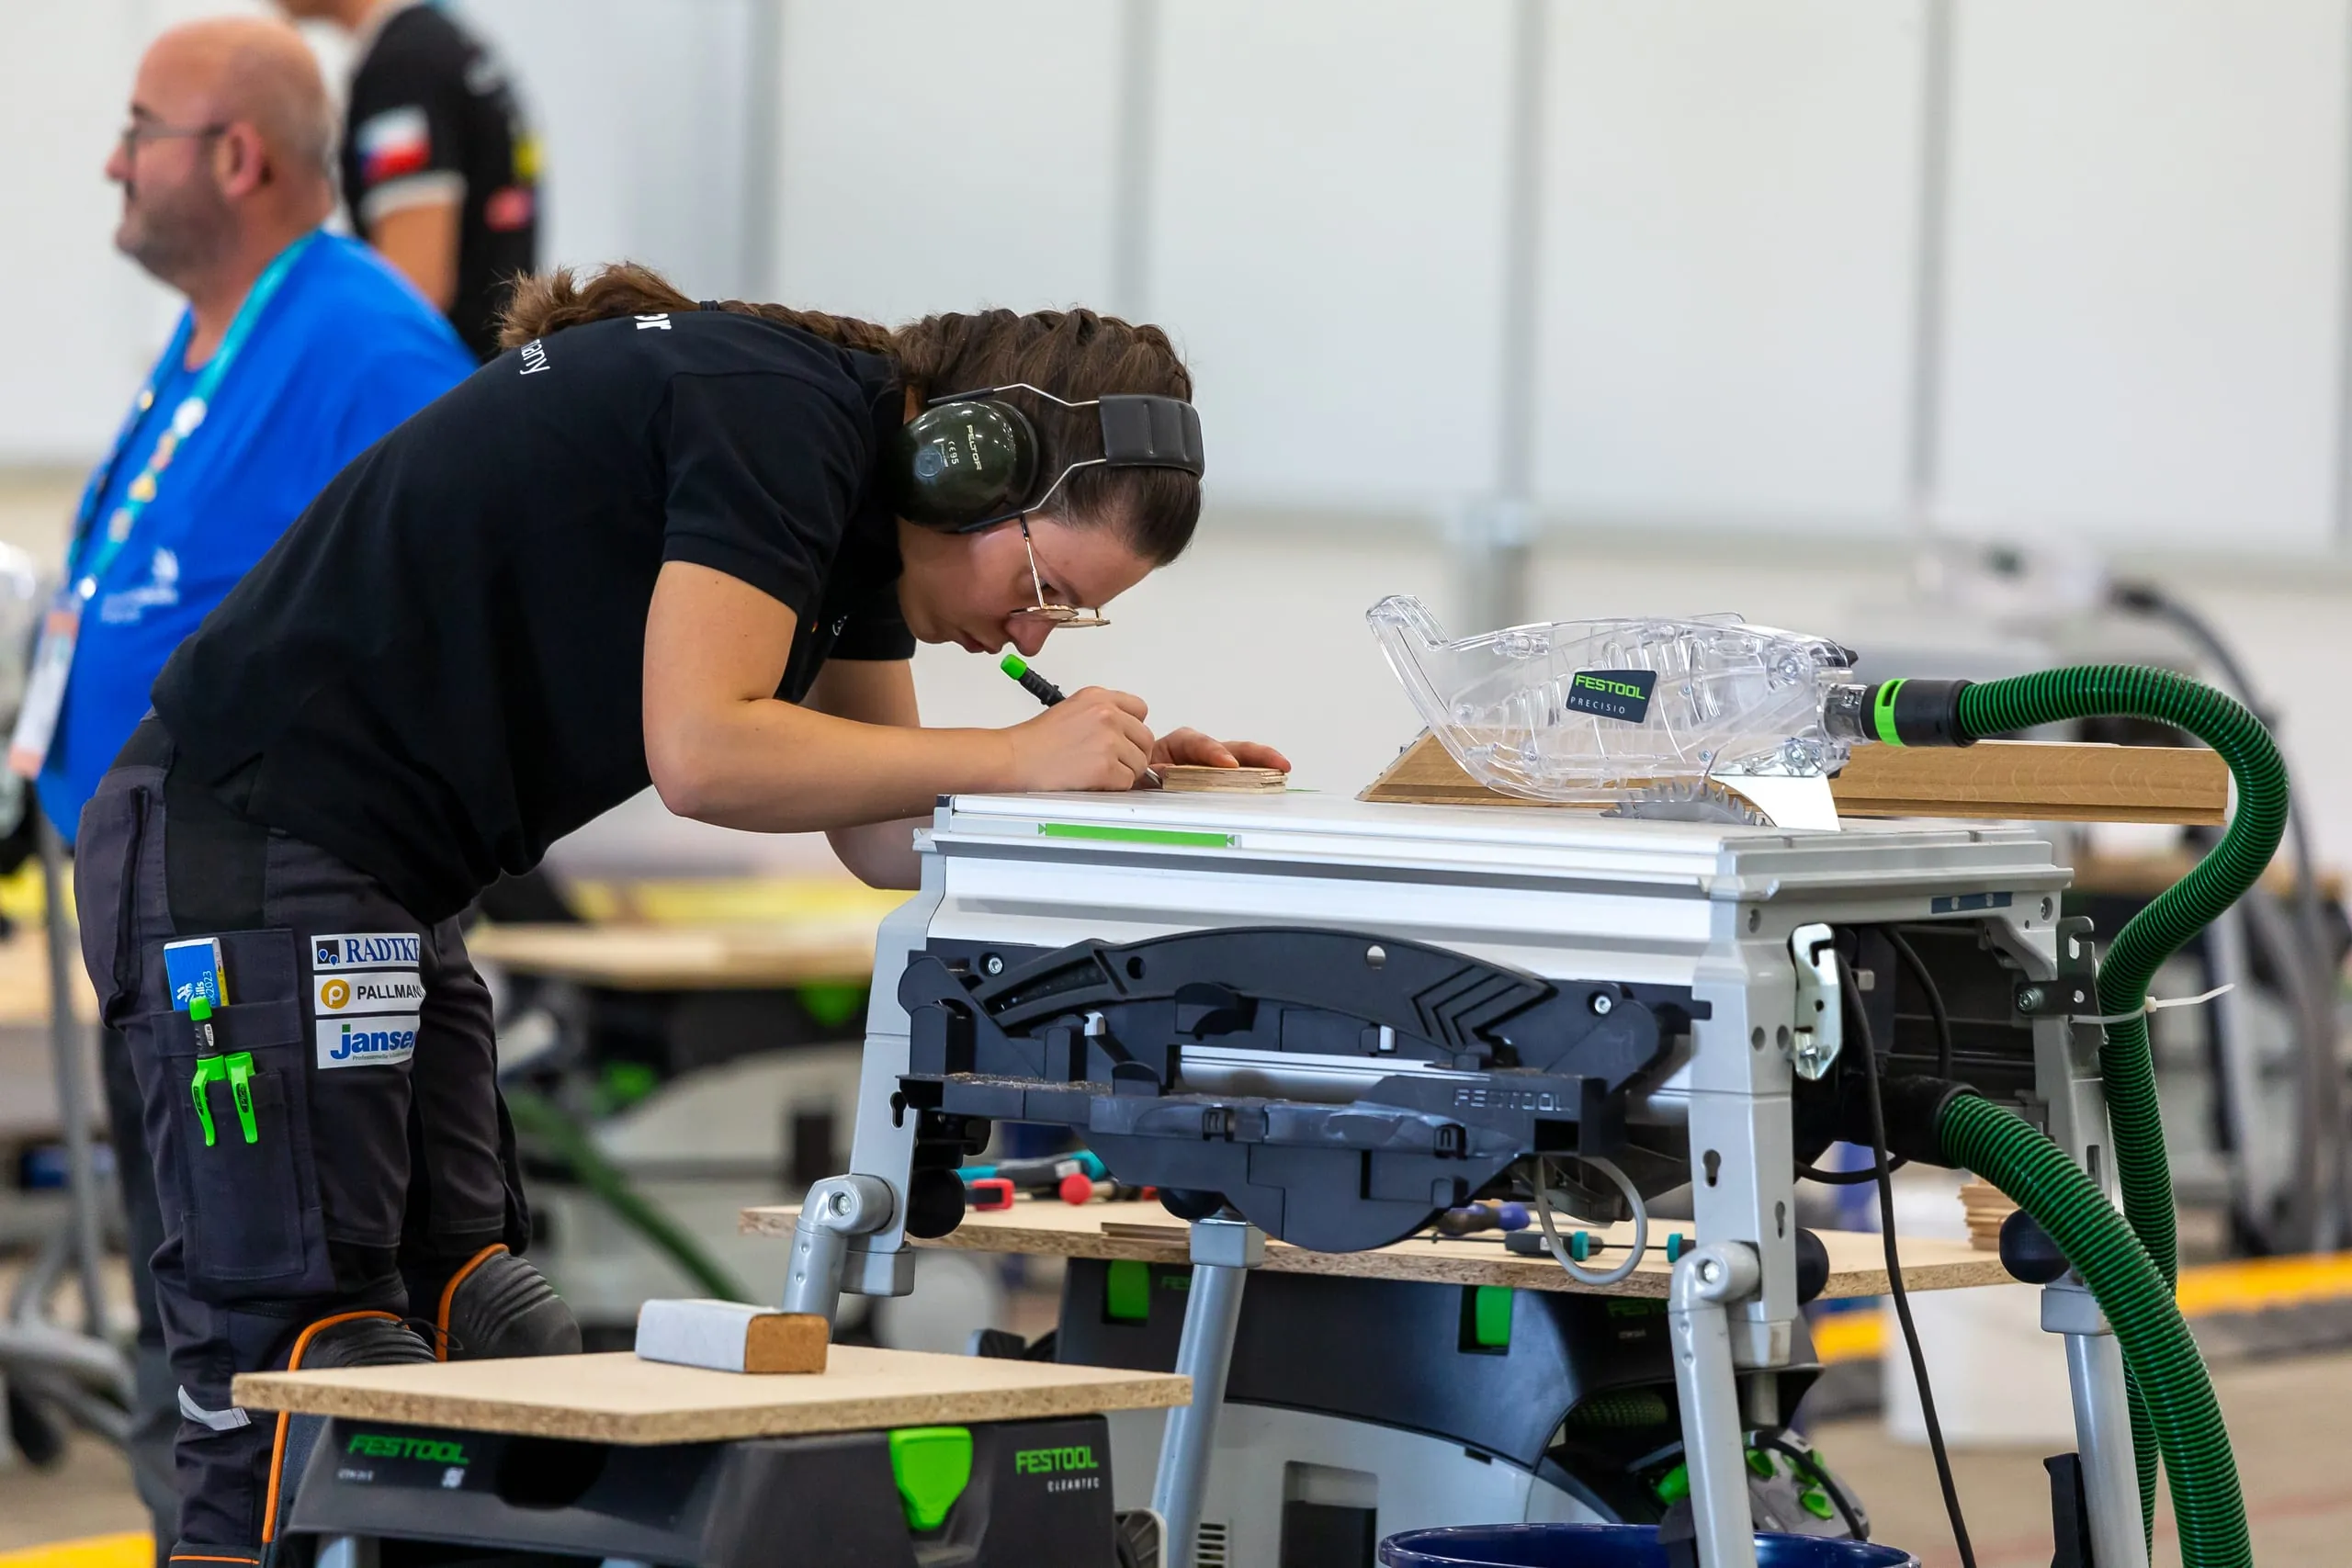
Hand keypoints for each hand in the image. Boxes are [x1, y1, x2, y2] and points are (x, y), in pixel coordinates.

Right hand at [1005, 687, 1156, 790]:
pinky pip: (1127, 782)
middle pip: (1145, 738)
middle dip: (1133, 753)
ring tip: (1097, 771)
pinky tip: (1093, 781)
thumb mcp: (1072, 709)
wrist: (1016, 758)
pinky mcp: (1105, 766)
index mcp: (1099, 697)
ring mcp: (1108, 740)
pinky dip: (1114, 787)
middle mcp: (1107, 714)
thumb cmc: (1037, 740)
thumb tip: (1127, 731)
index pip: (1140, 709)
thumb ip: (1102, 714)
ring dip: (1124, 772)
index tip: (1124, 740)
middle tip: (1112, 762)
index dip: (1133, 729)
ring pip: (1139, 762)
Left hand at [1151, 728, 1292, 772]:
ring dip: (1263, 765)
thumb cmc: (1137, 775)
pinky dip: (1257, 779)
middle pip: (1231, 749)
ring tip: (1283, 770)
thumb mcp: (1137, 774)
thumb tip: (1163, 775)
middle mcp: (1198, 753)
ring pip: (1240, 762)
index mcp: (1175, 745)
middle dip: (1256, 755)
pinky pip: (1239, 779)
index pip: (1197, 743)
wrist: (1133, 778)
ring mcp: (1211, 767)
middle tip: (1277, 763)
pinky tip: (1273, 783)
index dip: (1214, 752)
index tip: (1228, 763)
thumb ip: (1147, 775)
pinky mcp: (1218, 781)